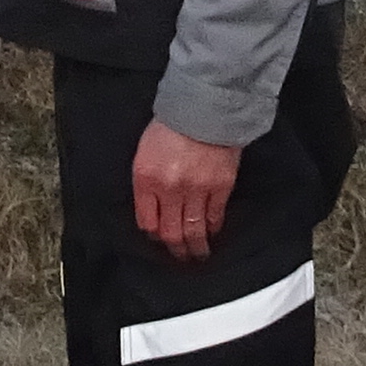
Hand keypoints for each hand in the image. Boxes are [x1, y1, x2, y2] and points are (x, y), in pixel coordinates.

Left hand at [133, 121, 242, 260]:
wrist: (205, 108)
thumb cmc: (172, 126)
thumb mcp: (145, 152)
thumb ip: (146, 183)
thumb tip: (153, 211)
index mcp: (146, 178)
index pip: (147, 221)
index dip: (154, 233)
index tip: (159, 237)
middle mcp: (169, 189)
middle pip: (171, 232)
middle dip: (175, 249)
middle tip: (180, 257)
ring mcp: (196, 190)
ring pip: (193, 230)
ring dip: (195, 247)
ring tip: (197, 255)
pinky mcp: (220, 187)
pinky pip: (214, 217)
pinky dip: (212, 228)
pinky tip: (211, 232)